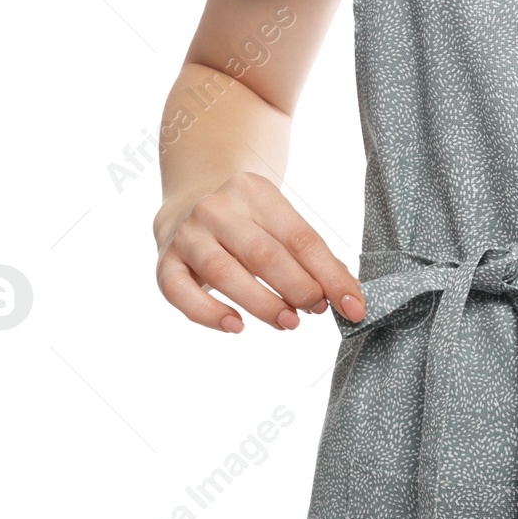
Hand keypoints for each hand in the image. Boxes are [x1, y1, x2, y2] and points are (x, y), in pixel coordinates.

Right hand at [153, 171, 364, 332]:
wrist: (188, 205)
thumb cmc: (249, 224)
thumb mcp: (279, 223)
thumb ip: (309, 255)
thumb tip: (347, 293)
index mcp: (255, 192)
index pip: (301, 238)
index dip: (330, 275)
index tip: (353, 305)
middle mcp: (217, 209)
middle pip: (264, 254)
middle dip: (298, 289)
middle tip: (316, 311)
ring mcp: (187, 235)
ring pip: (225, 274)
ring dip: (263, 304)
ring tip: (289, 323)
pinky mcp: (164, 263)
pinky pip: (181, 293)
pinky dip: (209, 314)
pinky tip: (236, 326)